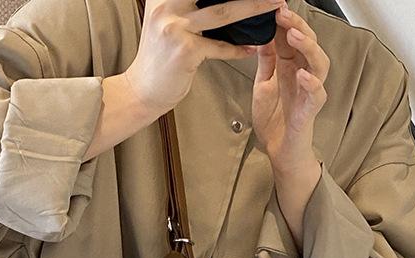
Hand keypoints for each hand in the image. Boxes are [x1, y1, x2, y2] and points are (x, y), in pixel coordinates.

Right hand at [125, 0, 283, 115]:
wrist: (140, 92)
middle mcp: (166, 6)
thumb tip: (224, 0)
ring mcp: (175, 27)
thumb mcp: (167, 22)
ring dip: (255, 7)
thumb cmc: (158, 61)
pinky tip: (250, 48)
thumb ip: (188, 7)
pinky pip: (220, 47)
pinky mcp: (185, 50)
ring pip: (225, 12)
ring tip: (274, 4)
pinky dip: (237, 49)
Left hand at [252, 0, 329, 169]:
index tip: (273, 7)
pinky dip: (312, 83)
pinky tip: (303, 75)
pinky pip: (317, 93)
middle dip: (296, 25)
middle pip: (307, 43)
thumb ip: (266, 61)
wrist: (277, 150)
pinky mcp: (310, 109)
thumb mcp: (263, 84)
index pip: (291, 37)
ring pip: (318, 62)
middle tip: (282, 13)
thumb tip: (263, 36)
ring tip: (294, 35)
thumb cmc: (274, 119)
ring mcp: (309, 90)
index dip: (284, 21)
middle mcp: (302, 74)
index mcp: (290, 66)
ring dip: (308, 47)